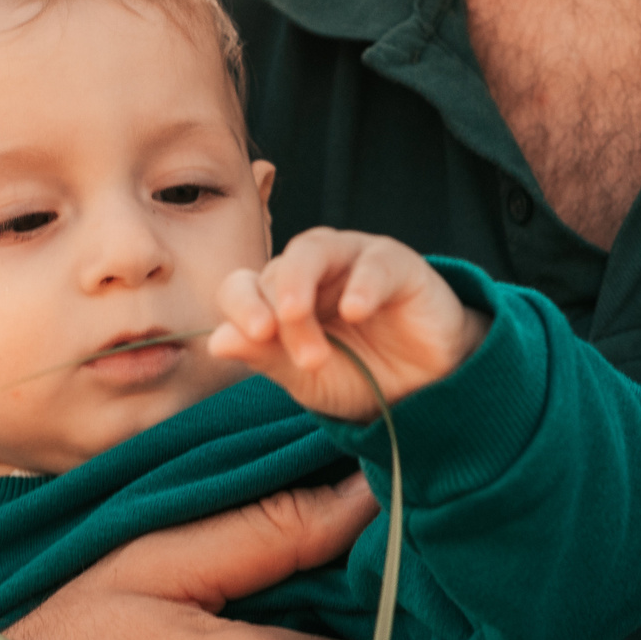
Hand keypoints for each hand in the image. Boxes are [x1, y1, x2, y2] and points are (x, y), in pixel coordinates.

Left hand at [209, 227, 488, 418]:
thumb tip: (217, 341)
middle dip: (280, 315)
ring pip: (314, 249)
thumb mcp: (307, 379)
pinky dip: (361, 284)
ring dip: (300, 285)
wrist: (423, 390)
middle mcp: (311, 271)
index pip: (242, 286)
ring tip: (298, 319)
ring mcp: (352, 260)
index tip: (252, 336)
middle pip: (276, 272)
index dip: (240, 306)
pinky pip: (374, 261)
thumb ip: (265, 357)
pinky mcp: (397, 264)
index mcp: (280, 298)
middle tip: (295, 351)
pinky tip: (354, 311)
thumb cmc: (359, 377)